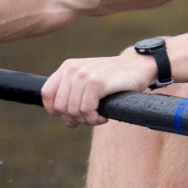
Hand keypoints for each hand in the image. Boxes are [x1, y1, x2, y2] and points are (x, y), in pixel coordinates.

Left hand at [40, 50, 158, 126]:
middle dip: (74, 119)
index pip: (47, 94)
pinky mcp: (96, 82)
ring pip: (73, 110)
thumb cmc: (116, 77)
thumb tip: (63, 116)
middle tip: (90, 119)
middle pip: (60, 106)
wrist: (139, 66)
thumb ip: (73, 91)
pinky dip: (94, 119)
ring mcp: (84, 75)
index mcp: (68, 67)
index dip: (56, 111)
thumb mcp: (89, 79)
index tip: (71, 117)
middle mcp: (72, 69)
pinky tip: (104, 116)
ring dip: (86, 120)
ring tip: (98, 118)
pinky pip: (86, 110)